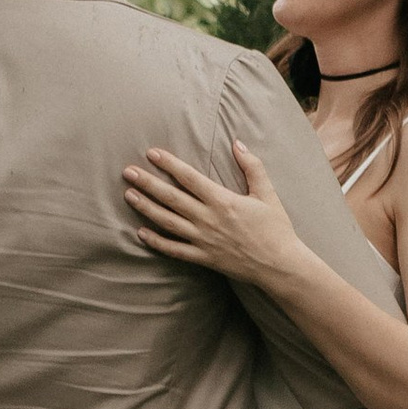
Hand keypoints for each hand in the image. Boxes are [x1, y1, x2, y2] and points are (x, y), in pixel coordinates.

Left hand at [123, 140, 307, 289]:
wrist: (280, 265)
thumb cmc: (276, 228)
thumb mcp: (267, 193)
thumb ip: (252, 166)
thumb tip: (237, 143)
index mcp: (223, 200)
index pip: (189, 177)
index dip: (169, 164)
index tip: (152, 153)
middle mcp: (208, 219)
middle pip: (171, 198)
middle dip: (148, 183)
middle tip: (128, 172)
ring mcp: (203, 240)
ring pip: (167, 222)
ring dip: (146, 208)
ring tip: (128, 195)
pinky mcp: (203, 258)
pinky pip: (174, 249)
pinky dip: (156, 242)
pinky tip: (140, 233)